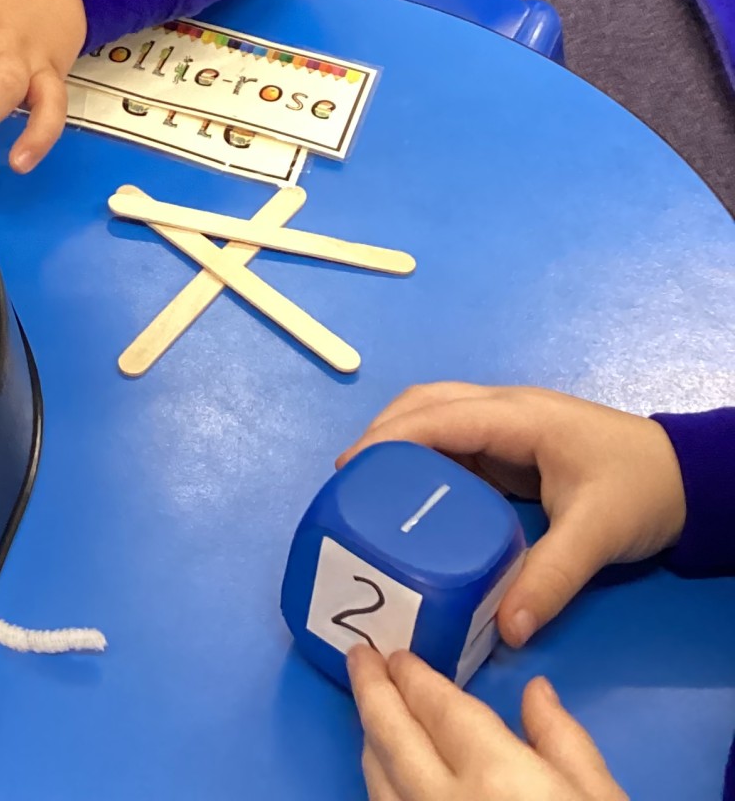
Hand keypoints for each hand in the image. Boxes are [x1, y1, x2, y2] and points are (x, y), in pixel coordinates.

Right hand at [339, 384, 686, 646]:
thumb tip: (508, 631)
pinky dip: (422, 455)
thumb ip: (550, 578)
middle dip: (381, 434)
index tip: (348, 470)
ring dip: (398, 440)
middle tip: (347, 482)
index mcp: (516, 418)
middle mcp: (503, 411)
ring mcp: (508, 425)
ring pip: (436, 415)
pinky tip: (409, 492)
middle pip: (425, 403)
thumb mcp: (596, 534)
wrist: (687, 477)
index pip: (437, 417)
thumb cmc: (640, 490)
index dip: (388, 439)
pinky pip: (454, 440)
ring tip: (367, 486)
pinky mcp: (513, 445)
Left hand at [349, 648, 625, 799]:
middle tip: (359, 661)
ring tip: (371, 715)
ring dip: (371, 741)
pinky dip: (380, 790)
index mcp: (493, 774)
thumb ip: (564, 743)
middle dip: (372, 694)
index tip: (396, 656)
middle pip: (392, 737)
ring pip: (379, 783)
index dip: (413, 678)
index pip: (437, 708)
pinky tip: (386, 779)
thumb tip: (536, 692)